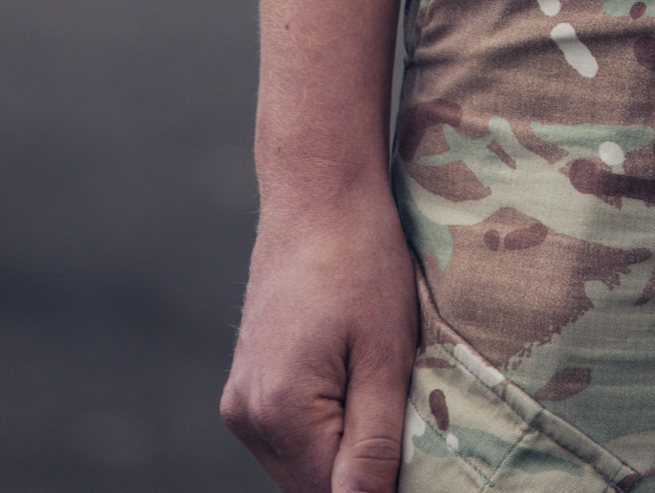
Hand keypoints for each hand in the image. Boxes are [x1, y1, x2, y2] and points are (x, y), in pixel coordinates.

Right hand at [222, 183, 419, 492]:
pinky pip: (288, 436)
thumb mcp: (385, 352)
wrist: (317, 192)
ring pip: (300, 466)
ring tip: (382, 391)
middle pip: (312, 486)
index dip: (382, 487)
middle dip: (360, 473)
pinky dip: (324, 429)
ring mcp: (241, 400)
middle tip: (408, 425)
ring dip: (342, 453)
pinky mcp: (246, 383)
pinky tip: (356, 385)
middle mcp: (247, 415)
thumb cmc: (361, 259)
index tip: (413, 457)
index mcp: (280, 411)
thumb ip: (375, 443)